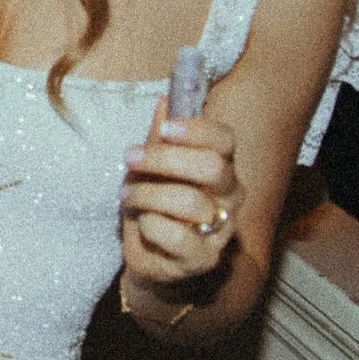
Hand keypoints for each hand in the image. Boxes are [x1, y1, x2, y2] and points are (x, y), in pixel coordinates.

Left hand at [119, 106, 243, 289]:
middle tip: (130, 157)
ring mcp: (220, 229)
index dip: (197, 130)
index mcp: (221, 166)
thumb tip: (166, 101)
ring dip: (147, 194)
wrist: (150, 255)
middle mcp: (230, 196)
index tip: (165, 129)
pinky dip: (151, 226)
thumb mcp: (152, 167)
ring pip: (189, 201)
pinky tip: (143, 224)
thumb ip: (160, 138)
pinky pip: (177, 237)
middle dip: (165, 159)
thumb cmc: (154, 204)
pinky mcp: (204, 258)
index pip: (225, 140)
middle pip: (212, 167)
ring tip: (128, 195)